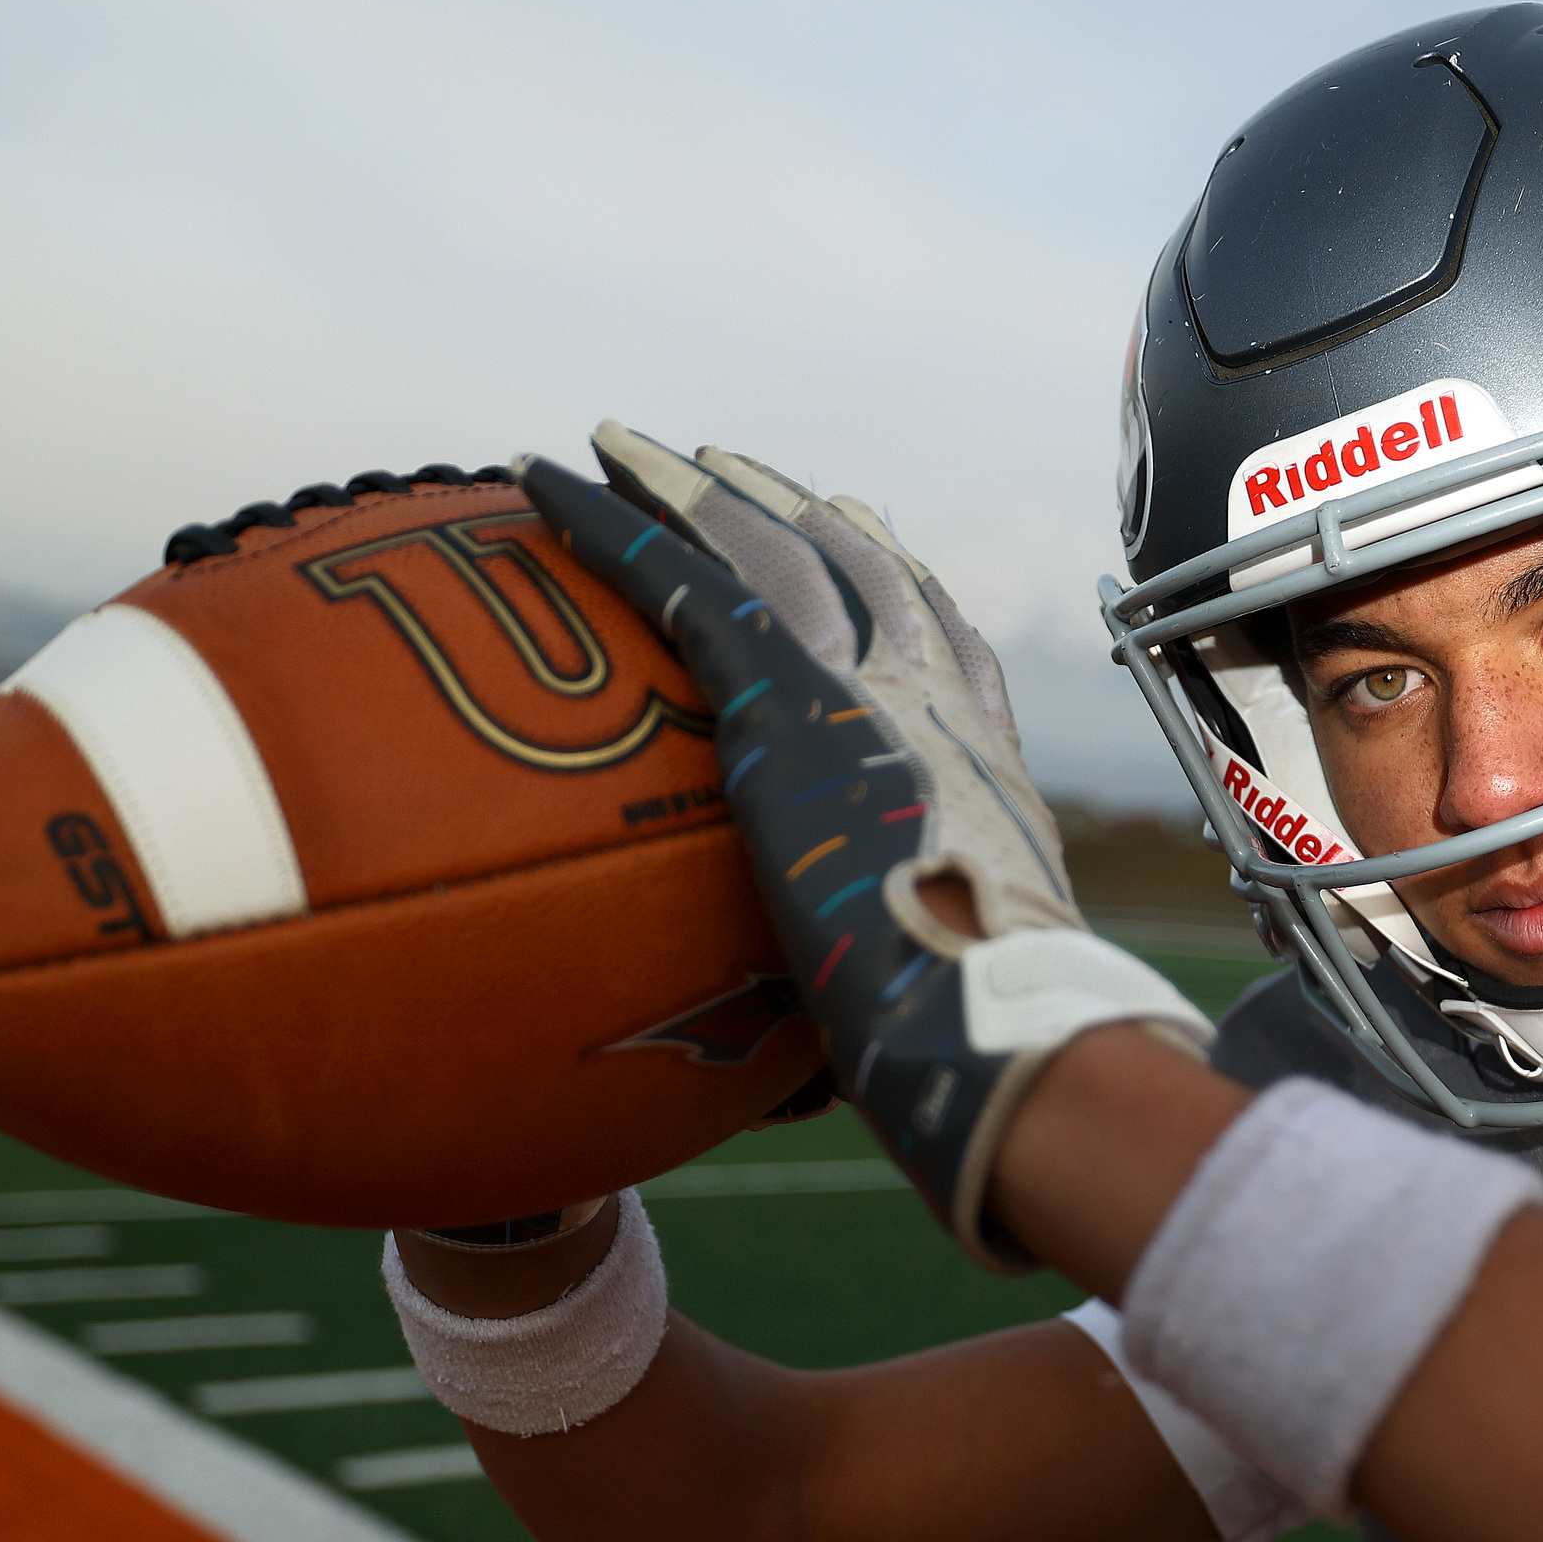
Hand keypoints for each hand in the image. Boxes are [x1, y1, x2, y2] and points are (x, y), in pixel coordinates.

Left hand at [519, 425, 1209, 1267]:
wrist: (1001, 1022)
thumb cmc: (994, 1051)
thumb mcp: (965, 996)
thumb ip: (912, 1001)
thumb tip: (856, 1093)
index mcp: (983, 764)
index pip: (945, 644)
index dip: (904, 583)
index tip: (871, 536)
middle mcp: (932, 701)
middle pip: (859, 568)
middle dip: (796, 512)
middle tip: (732, 467)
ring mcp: (861, 689)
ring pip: (765, 550)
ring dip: (692, 491)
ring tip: (629, 448)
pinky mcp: (781, 701)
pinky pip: (673, 580)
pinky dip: (604, 520)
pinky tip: (542, 478)